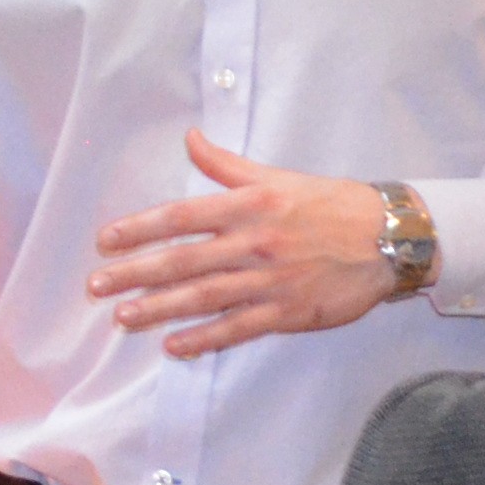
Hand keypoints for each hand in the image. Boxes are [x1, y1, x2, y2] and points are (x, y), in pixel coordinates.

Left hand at [87, 132, 399, 357]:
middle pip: (183, 260)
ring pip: (204, 296)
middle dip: (135, 273)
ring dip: (160, 307)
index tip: (106, 240)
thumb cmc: (330, 203)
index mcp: (249, 206)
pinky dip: (205, 338)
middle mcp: (253, 243)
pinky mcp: (287, 313)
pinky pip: (238, 328)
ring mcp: (269, 281)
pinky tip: (174, 346)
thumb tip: (189, 138)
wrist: (388, 237)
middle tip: (96, 286)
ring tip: (123, 317)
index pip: (182, 216)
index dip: (141, 228)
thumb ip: (228, 165)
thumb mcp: (278, 176)